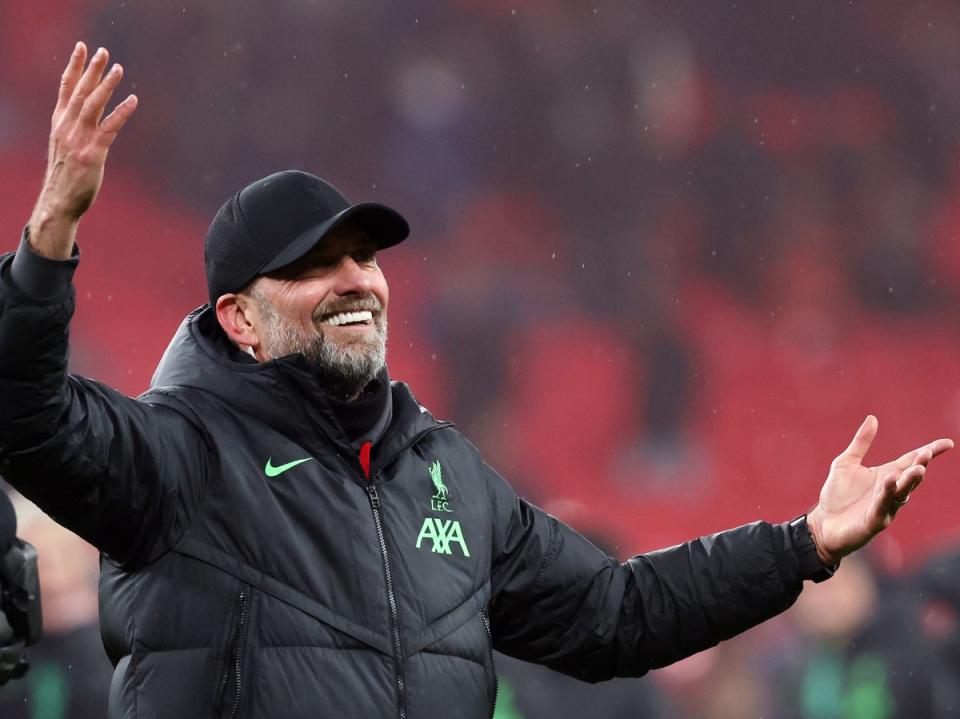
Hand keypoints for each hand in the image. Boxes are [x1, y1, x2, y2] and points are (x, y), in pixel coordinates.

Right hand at [28, 42, 137, 258]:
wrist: (59, 201)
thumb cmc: (66, 175)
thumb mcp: (66, 146)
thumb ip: (76, 128)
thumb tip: (91, 116)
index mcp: (59, 123)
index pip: (66, 87)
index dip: (74, 66)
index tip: (81, 47)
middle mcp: (67, 127)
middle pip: (80, 91)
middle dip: (91, 69)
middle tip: (103, 50)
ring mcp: (79, 139)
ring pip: (92, 104)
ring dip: (106, 85)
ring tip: (118, 68)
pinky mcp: (93, 153)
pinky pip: (109, 128)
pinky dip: (121, 112)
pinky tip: (133, 100)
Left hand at [806, 415, 952, 565]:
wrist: (823, 523)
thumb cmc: (836, 495)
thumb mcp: (846, 463)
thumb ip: (861, 443)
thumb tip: (873, 418)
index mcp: (887, 475)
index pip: (911, 461)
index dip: (929, 452)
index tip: (948, 443)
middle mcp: (890, 490)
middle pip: (910, 476)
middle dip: (920, 465)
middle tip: (927, 453)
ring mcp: (885, 506)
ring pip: (902, 492)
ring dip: (910, 480)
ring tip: (919, 468)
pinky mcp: (875, 520)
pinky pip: (883, 505)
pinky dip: (888, 493)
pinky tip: (890, 480)